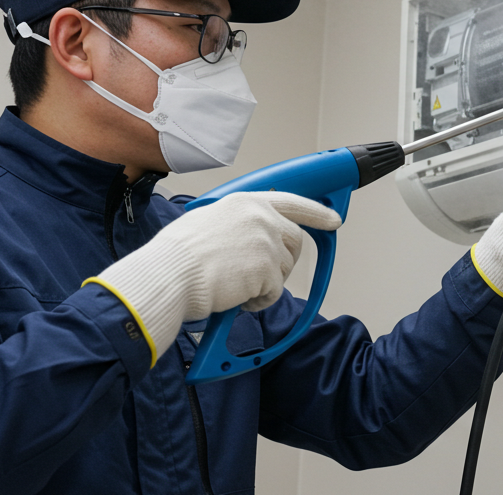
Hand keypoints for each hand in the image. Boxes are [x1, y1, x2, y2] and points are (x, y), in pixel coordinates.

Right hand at [90, 191, 340, 364]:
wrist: (169, 275)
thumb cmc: (176, 256)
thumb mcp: (207, 222)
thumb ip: (236, 225)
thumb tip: (246, 242)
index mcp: (245, 202)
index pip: (292, 201)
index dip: (316, 212)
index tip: (334, 220)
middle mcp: (261, 217)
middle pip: (293, 242)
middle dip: (281, 263)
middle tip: (257, 278)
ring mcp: (267, 241)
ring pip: (284, 269)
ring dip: (264, 284)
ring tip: (233, 286)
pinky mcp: (268, 269)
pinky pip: (274, 292)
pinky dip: (258, 301)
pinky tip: (235, 298)